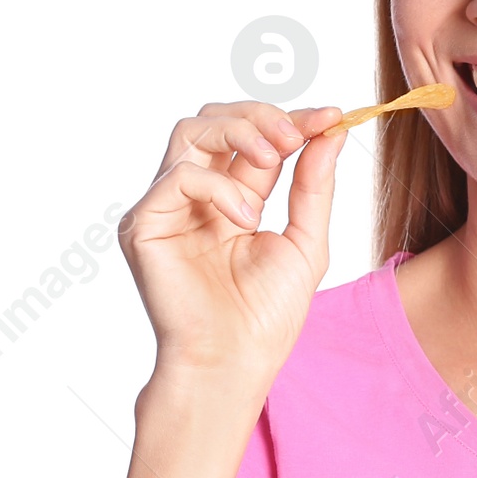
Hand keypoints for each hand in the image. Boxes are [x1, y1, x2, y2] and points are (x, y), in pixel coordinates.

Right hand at [118, 100, 345, 385]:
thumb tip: (332, 132)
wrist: (233, 361)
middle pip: (214, 120)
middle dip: (261, 117)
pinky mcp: (143, 223)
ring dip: (241, 133)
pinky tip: (245, 218)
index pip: (254, 140)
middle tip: (297, 135)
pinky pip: (178, 175)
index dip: (290, 121)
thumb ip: (314, 186)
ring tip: (275, 159)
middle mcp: (195, 197)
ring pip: (190, 131)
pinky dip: (219, 185)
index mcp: (232, 199)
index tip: (331, 116)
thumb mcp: (305, 240)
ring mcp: (166, 207)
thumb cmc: (265, 315)